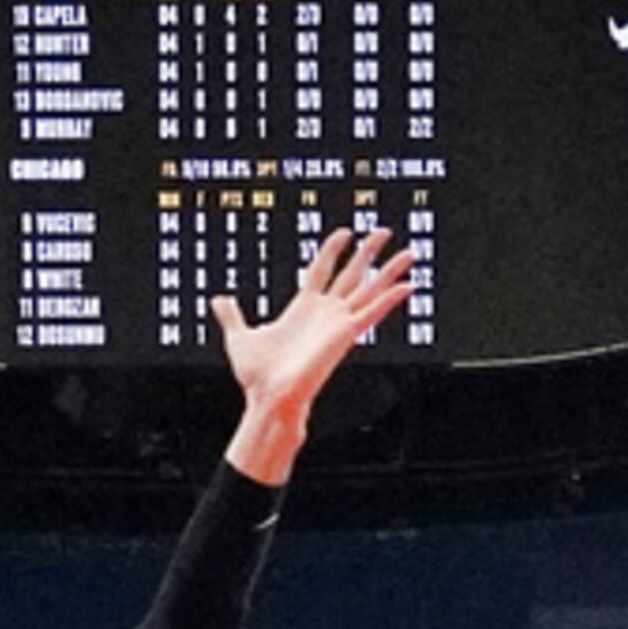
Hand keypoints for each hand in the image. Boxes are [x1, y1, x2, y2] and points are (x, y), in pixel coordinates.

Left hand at [212, 228, 420, 427]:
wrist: (268, 398)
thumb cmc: (256, 377)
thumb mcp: (239, 336)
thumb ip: (232, 315)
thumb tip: (218, 300)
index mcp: (303, 309)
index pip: (322, 269)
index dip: (332, 249)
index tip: (344, 232)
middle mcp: (325, 313)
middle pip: (352, 273)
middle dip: (368, 252)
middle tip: (383, 231)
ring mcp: (338, 323)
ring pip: (369, 289)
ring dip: (389, 271)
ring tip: (409, 252)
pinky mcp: (346, 334)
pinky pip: (373, 311)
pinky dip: (391, 299)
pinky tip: (409, 285)